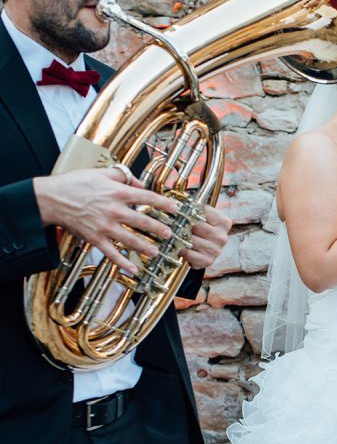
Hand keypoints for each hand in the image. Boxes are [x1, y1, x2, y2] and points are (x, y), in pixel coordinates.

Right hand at [33, 166, 179, 274]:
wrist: (52, 198)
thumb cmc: (76, 184)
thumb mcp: (101, 173)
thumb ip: (123, 177)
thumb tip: (139, 184)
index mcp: (118, 192)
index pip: (147, 198)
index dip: (164, 204)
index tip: (176, 210)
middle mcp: (114, 210)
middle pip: (142, 221)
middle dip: (159, 229)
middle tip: (171, 235)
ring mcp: (105, 226)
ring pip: (130, 239)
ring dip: (146, 247)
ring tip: (157, 252)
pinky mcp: (95, 238)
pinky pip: (112, 253)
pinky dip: (123, 263)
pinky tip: (134, 270)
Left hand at [180, 204, 231, 268]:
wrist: (207, 249)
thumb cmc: (204, 229)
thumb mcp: (205, 215)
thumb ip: (197, 208)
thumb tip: (179, 202)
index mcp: (224, 222)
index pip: (203, 212)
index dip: (190, 210)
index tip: (180, 210)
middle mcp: (222, 237)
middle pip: (197, 226)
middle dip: (184, 224)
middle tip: (173, 222)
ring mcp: (216, 250)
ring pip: (191, 240)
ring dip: (181, 238)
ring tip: (174, 234)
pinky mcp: (208, 261)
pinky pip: (189, 253)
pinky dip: (182, 250)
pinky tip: (180, 246)